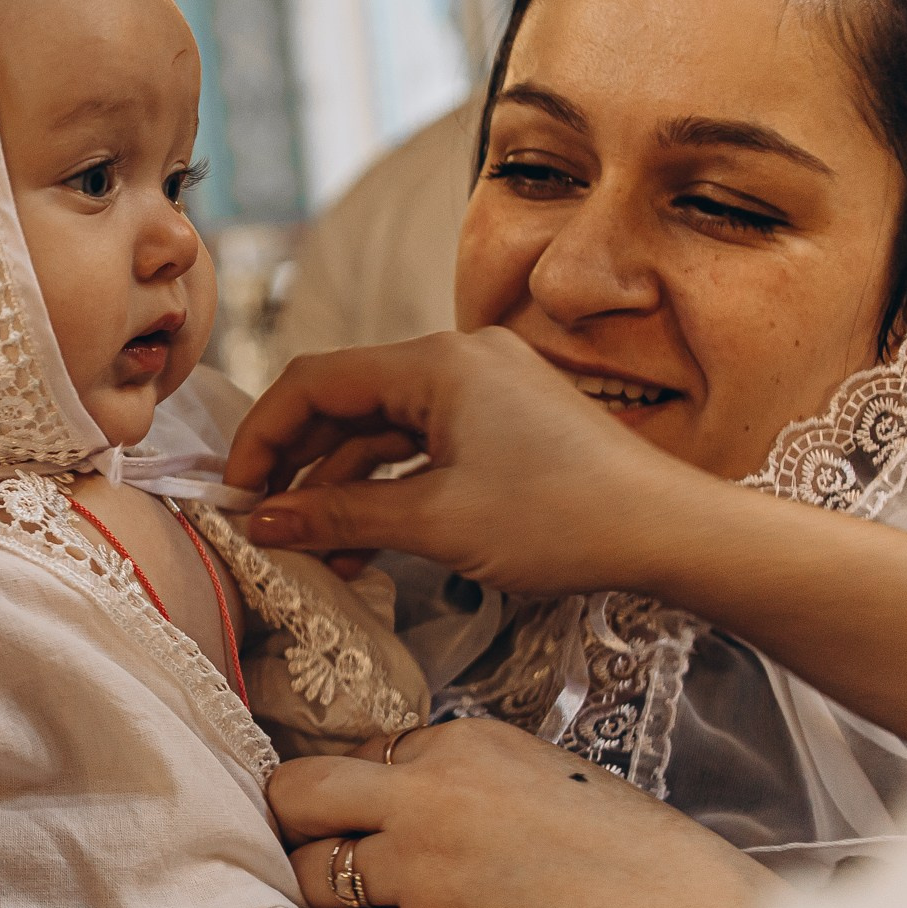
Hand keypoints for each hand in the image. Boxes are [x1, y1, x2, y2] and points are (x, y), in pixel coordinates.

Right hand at [226, 329, 698, 595]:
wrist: (671, 532)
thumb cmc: (563, 518)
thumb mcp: (436, 522)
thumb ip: (339, 516)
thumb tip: (264, 520)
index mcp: (436, 361)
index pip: (314, 381)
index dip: (262, 437)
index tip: (235, 492)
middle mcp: (458, 358)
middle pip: (346, 401)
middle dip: (299, 465)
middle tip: (262, 520)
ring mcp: (487, 387)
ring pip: (385, 429)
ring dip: (344, 487)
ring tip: (314, 549)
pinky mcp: (508, 419)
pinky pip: (426, 443)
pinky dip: (391, 486)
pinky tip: (366, 539)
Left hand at [269, 719, 780, 907]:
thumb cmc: (631, 855)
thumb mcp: (541, 772)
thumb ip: (460, 773)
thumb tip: (393, 787)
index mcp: (458, 744)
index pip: (356, 755)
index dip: (353, 795)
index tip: (364, 821)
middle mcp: (428, 796)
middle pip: (296, 796)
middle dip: (291, 826)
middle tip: (312, 855)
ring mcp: (424, 871)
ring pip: (311, 876)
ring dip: (322, 896)